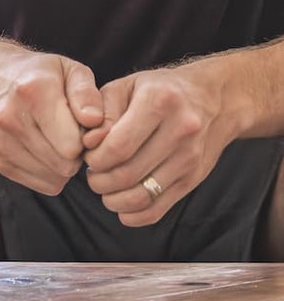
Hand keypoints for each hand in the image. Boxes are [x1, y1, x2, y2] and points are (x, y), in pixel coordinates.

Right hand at [0, 49, 102, 194]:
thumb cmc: (39, 75)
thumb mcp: (69, 70)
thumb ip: (87, 94)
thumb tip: (95, 122)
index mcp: (32, 91)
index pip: (73, 145)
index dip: (85, 137)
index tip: (78, 122)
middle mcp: (9, 117)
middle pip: (65, 165)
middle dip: (75, 153)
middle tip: (67, 131)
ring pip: (55, 178)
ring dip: (62, 164)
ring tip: (53, 137)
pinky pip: (42, 185)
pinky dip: (49, 171)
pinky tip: (41, 147)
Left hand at [83, 62, 231, 225]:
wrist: (213, 99)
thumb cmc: (158, 90)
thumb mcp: (126, 86)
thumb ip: (102, 111)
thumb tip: (88, 142)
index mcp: (158, 102)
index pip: (119, 145)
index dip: (95, 158)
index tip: (87, 156)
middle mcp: (180, 130)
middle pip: (129, 173)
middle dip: (100, 181)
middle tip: (91, 175)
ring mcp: (190, 158)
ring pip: (143, 196)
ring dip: (114, 200)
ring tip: (103, 188)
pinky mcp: (194, 179)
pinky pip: (160, 209)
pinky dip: (135, 215)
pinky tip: (121, 205)